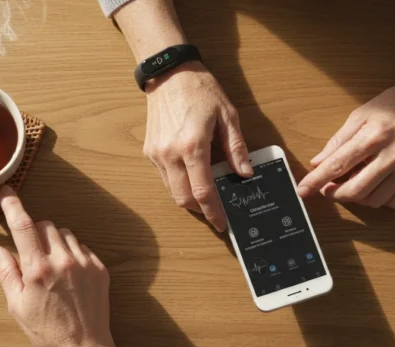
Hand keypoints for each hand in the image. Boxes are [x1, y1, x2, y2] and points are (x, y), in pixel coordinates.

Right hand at [0, 186, 113, 346]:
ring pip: (65, 234)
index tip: (7, 193)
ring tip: (51, 266)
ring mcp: (85, 264)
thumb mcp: (16, 305)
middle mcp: (63, 261)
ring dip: (54, 241)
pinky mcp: (100, 269)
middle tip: (31, 254)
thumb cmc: (46, 331)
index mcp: (38, 269)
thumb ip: (6, 273)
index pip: (23, 226)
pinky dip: (72, 253)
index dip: (13, 206)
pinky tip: (68, 275)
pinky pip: (83, 248)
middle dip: (34, 232)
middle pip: (45, 225)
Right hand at [144, 61, 252, 230]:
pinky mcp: (150, 151)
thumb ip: (236, 147)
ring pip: (172, 191)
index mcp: (193, 146)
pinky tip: (191, 176)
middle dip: (200, 211)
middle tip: (215, 212)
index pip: (203, 191)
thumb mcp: (227, 115)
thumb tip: (244, 173)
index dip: (214, 213)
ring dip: (188, 198)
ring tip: (204, 195)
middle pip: (183, 199)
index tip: (222, 223)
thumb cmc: (199, 89)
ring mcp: (157, 154)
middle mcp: (171, 154)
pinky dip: (178, 183)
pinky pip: (165, 177)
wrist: (168, 73)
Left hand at [298, 78, 394, 207]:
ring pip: (374, 200)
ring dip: (356, 198)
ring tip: (351, 183)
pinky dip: (378, 199)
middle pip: (356, 191)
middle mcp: (394, 155)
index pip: (338, 165)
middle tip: (327, 189)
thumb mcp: (361, 114)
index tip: (303, 191)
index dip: (317, 181)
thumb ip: (338, 141)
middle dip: (335, 195)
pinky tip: (374, 185)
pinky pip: (394, 202)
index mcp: (375, 135)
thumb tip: (318, 163)